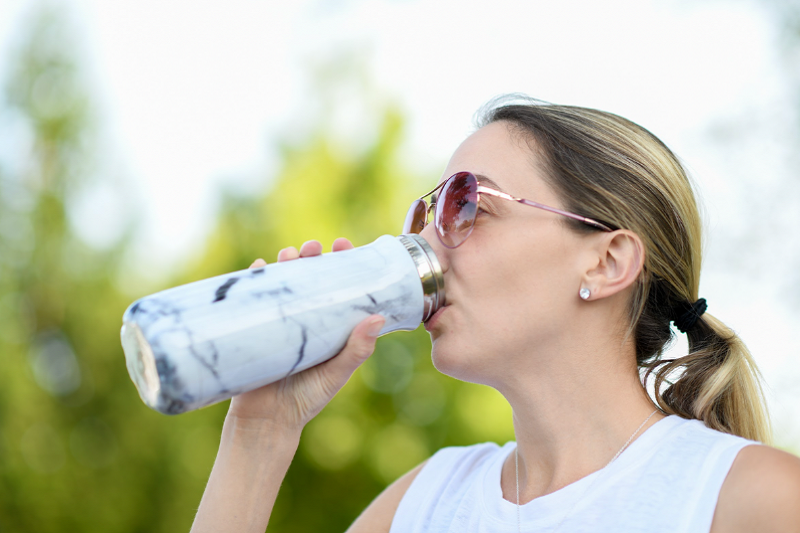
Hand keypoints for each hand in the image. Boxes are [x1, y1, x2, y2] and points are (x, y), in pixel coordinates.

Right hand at [227, 238, 385, 431]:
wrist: (268, 422)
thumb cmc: (308, 398)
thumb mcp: (336, 373)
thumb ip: (356, 349)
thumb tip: (377, 319)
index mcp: (329, 323)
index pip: (338, 284)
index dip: (341, 262)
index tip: (343, 245)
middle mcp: (305, 316)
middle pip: (309, 276)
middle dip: (311, 256)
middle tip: (315, 247)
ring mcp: (279, 319)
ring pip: (282, 281)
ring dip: (284, 262)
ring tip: (289, 254)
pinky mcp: (253, 325)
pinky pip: (251, 297)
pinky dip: (252, 279)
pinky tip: (257, 267)